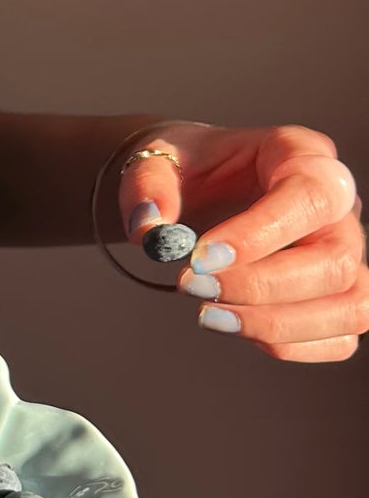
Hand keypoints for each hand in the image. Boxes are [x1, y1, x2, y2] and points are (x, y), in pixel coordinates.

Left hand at [117, 122, 367, 360]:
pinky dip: (286, 344)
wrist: (192, 188)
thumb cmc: (185, 169)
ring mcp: (345, 252)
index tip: (201, 257)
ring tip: (208, 315)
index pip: (310, 195)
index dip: (263, 233)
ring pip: (350, 304)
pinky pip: (339, 337)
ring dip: (276, 323)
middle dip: (260, 286)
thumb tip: (149, 230)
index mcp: (300, 153)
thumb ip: (148, 187)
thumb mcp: (154, 159)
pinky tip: (234, 325)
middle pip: (335, 259)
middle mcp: (338, 204)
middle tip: (190, 287)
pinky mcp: (337, 294)